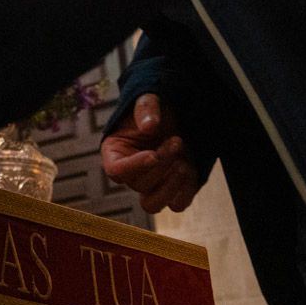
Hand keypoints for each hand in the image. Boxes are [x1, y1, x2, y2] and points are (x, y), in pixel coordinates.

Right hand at [101, 93, 199, 212]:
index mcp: (114, 153)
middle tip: (177, 141)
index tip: (153, 154)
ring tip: (184, 163)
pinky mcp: (171, 191)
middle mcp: (130, 174)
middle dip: (162, 163)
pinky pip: (176, 205)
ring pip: (152, 205)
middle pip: (139, 184)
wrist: (175, 119)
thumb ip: (146, 109)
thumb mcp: (147, 100)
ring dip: (171, 186)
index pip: (116, 170)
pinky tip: (191, 169)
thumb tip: (149, 126)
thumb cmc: (155, 111)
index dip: (134, 166)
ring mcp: (150, 186)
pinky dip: (185, 191)